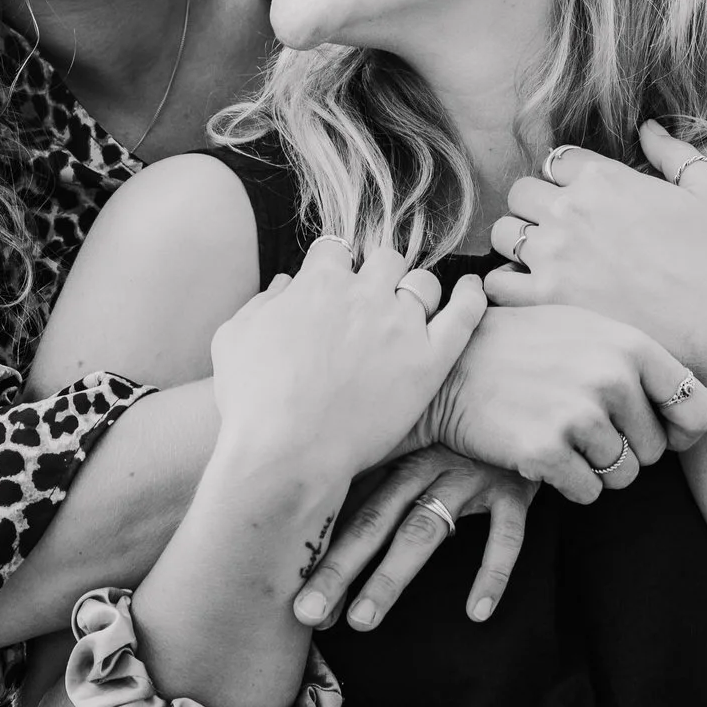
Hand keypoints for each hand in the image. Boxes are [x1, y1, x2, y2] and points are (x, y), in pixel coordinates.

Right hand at [211, 235, 486, 478]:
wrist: (285, 456)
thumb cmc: (251, 403)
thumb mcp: (233, 339)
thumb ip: (262, 303)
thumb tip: (285, 285)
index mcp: (318, 282)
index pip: (335, 250)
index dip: (334, 268)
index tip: (334, 287)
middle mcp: (364, 294)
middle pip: (385, 260)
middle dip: (377, 276)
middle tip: (371, 305)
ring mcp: (401, 326)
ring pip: (424, 283)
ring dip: (415, 292)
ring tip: (408, 314)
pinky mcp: (429, 362)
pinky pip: (464, 315)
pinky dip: (472, 297)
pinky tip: (473, 290)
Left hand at [291, 446, 536, 631]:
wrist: (520, 397)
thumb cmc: (462, 435)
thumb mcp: (419, 452)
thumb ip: (382, 490)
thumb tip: (335, 553)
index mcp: (394, 459)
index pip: (348, 512)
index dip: (320, 555)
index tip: (295, 604)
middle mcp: (424, 464)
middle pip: (372, 520)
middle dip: (337, 568)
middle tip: (307, 615)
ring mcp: (467, 475)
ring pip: (423, 528)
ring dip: (390, 575)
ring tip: (363, 620)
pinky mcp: (511, 487)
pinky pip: (504, 534)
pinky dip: (492, 573)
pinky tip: (477, 612)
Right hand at [413, 302, 706, 502]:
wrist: (449, 364)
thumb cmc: (525, 346)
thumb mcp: (587, 331)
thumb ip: (642, 364)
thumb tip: (704, 411)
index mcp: (629, 345)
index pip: (696, 407)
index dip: (682, 430)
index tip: (661, 433)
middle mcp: (610, 378)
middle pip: (654, 449)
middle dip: (624, 447)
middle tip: (580, 423)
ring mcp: (578, 415)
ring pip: (623, 475)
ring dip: (595, 467)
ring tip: (559, 434)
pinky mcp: (546, 451)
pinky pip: (588, 492)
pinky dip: (568, 482)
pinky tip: (541, 450)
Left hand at [486, 122, 706, 362]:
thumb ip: (677, 154)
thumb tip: (649, 127)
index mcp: (604, 178)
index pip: (556, 161)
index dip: (564, 180)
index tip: (578, 203)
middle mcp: (571, 208)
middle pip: (520, 192)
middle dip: (534, 208)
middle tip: (555, 234)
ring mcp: (553, 252)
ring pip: (502, 232)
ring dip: (516, 243)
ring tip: (541, 263)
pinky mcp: (542, 296)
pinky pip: (498, 280)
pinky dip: (507, 285)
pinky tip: (531, 293)